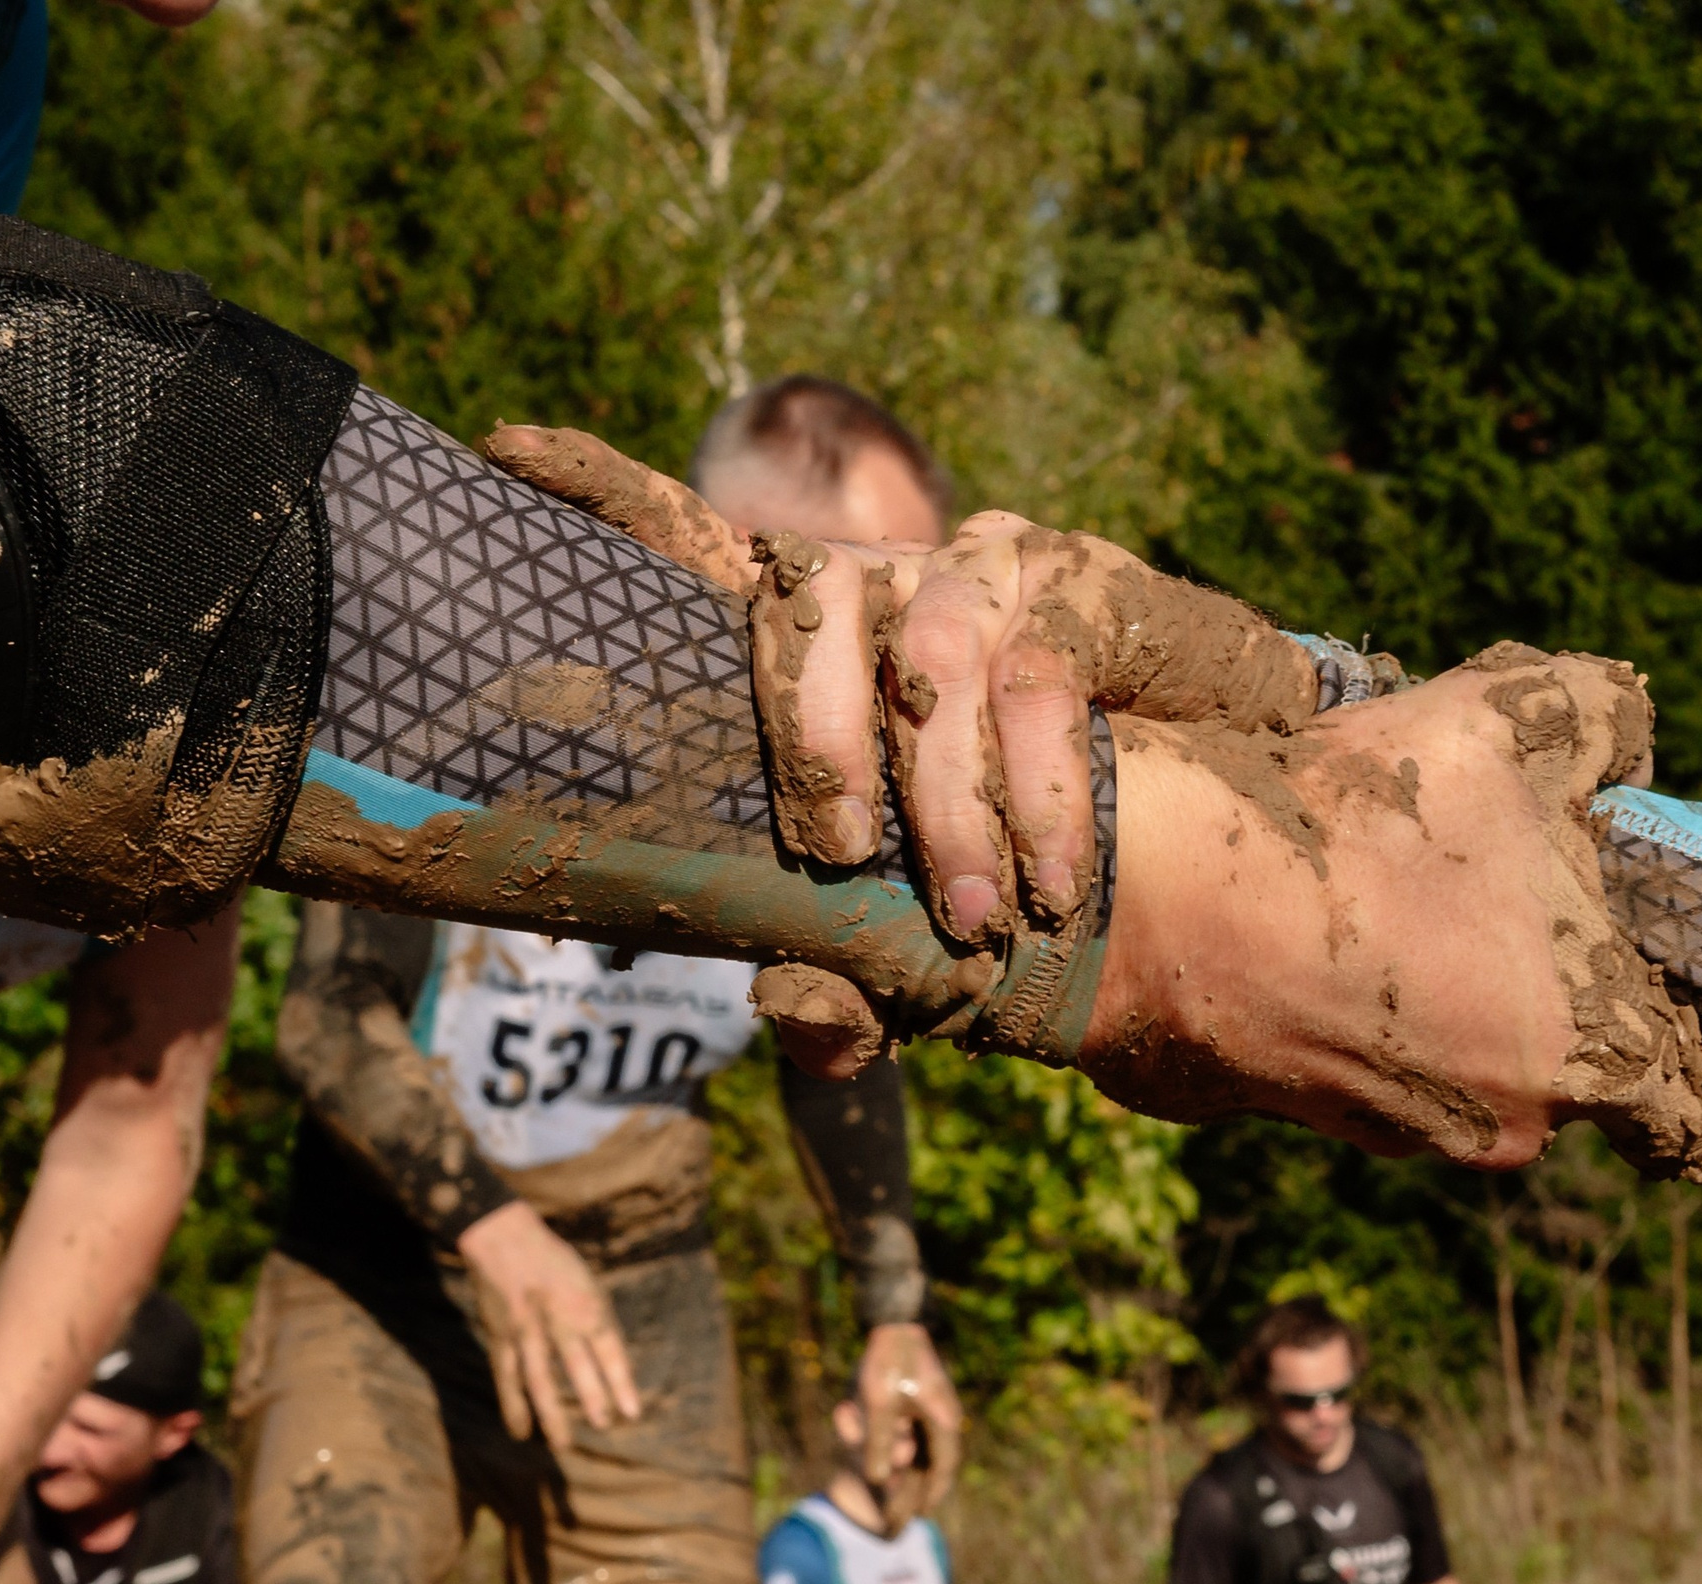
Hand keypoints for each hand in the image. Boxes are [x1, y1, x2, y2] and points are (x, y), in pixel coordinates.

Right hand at [459, 1202, 639, 1448]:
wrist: (504, 1237)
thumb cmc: (554, 1262)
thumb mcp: (587, 1283)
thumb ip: (598, 1322)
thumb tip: (615, 1366)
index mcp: (585, 1302)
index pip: (609, 1347)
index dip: (621, 1381)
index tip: (633, 1413)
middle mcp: (556, 1318)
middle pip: (576, 1364)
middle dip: (592, 1397)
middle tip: (604, 1426)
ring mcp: (526, 1330)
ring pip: (539, 1379)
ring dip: (552, 1413)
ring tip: (564, 1445)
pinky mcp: (500, 1337)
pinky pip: (507, 1378)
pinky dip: (513, 1407)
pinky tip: (522, 1433)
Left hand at [475, 428, 1337, 1079]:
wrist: (1200, 775)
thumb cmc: (1016, 837)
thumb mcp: (918, 914)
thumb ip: (851, 969)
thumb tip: (794, 1020)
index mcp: (813, 640)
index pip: (697, 548)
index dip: (606, 493)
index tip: (501, 446)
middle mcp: (881, 581)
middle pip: (803, 610)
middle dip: (814, 740)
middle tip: (836, 853)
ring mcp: (978, 569)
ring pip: (931, 663)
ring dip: (948, 805)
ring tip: (963, 918)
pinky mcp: (1075, 585)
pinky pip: (1042, 688)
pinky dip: (1044, 801)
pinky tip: (1053, 886)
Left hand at [854, 1323, 962, 1511]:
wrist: (896, 1318)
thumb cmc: (888, 1360)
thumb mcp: (879, 1405)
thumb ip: (879, 1444)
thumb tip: (878, 1480)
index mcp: (942, 1420)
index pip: (943, 1468)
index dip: (933, 1494)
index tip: (923, 1515)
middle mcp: (944, 1416)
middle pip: (937, 1459)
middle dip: (924, 1485)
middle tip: (916, 1510)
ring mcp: (936, 1405)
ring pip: (929, 1445)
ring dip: (918, 1466)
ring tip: (907, 1488)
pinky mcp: (925, 1395)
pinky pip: (922, 1430)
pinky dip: (912, 1446)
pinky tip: (902, 1455)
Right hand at [1073, 647, 1701, 1171]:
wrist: (1161, 896)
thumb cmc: (1361, 820)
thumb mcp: (1514, 718)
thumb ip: (1610, 716)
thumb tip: (1630, 734)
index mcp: (1590, 1058)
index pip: (1681, 1120)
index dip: (1679, 1052)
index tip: (1650, 998)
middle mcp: (1504, 1126)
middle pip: (1560, 1073)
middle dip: (1539, 989)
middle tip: (1490, 889)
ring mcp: (1395, 1131)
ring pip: (1457, 1067)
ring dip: (1442, 996)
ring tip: (1386, 886)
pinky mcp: (1299, 1116)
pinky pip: (1360, 1061)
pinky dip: (1355, 1006)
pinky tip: (1314, 920)